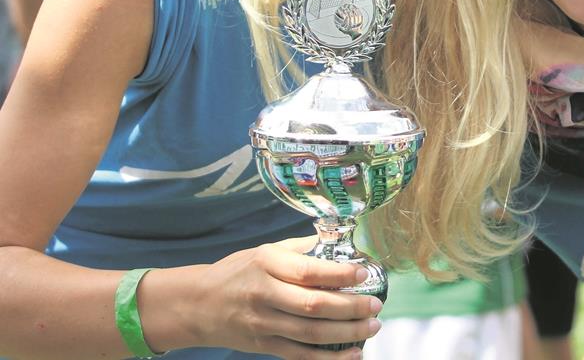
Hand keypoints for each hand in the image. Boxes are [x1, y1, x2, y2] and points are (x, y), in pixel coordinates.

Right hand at [151, 236, 382, 358]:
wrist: (197, 305)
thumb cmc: (237, 272)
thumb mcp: (264, 251)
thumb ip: (300, 250)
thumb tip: (339, 245)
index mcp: (267, 264)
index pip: (308, 271)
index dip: (339, 274)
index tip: (364, 272)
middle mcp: (264, 295)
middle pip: (314, 306)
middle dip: (351, 308)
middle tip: (376, 305)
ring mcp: (263, 324)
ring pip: (311, 334)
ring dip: (347, 333)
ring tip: (372, 327)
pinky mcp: (263, 346)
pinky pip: (300, 355)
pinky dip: (328, 358)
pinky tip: (352, 353)